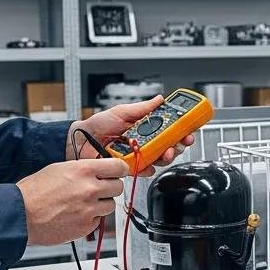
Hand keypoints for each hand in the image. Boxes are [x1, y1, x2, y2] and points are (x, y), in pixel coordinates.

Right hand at [17, 158, 128, 245]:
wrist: (19, 216)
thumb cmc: (33, 192)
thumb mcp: (58, 169)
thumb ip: (82, 169)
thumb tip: (98, 170)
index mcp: (83, 170)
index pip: (118, 166)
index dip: (119, 170)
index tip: (118, 172)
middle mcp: (90, 189)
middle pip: (118, 187)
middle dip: (109, 188)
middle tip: (98, 190)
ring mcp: (89, 209)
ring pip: (110, 205)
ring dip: (100, 204)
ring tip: (82, 204)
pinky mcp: (86, 226)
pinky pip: (98, 220)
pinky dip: (90, 219)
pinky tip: (75, 215)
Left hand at [67, 96, 194, 175]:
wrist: (80, 140)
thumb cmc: (97, 125)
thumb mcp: (122, 112)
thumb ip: (142, 108)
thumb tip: (159, 99)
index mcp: (145, 128)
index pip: (169, 130)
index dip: (181, 130)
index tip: (188, 129)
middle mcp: (145, 143)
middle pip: (170, 145)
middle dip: (179, 144)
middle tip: (181, 141)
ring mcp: (139, 155)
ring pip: (161, 159)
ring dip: (168, 156)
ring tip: (166, 152)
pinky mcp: (131, 167)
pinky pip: (146, 170)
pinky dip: (149, 168)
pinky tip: (148, 164)